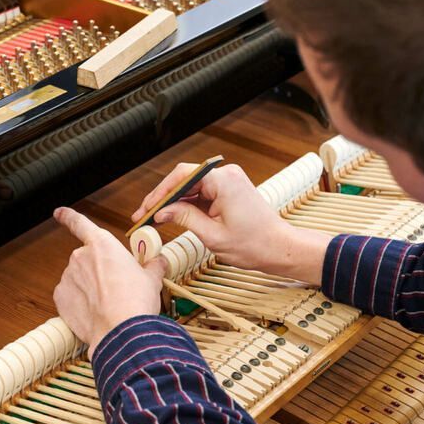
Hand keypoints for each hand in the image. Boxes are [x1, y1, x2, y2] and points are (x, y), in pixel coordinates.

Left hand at [53, 207, 165, 358]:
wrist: (121, 332)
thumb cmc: (136, 302)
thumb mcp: (151, 279)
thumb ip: (152, 266)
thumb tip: (158, 261)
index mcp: (102, 244)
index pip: (80, 223)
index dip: (68, 216)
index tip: (59, 212)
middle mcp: (80, 257)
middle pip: (87, 260)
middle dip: (98, 271)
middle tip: (116, 287)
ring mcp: (68, 277)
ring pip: (78, 280)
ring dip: (89, 288)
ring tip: (109, 304)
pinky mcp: (61, 298)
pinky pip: (70, 297)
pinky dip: (79, 303)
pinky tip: (95, 313)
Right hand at [132, 163, 330, 283]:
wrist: (279, 248)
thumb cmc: (254, 244)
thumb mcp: (213, 235)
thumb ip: (184, 218)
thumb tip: (162, 211)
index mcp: (224, 181)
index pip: (183, 176)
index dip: (161, 192)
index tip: (147, 207)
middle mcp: (226, 175)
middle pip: (184, 179)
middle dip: (163, 197)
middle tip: (144, 213)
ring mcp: (228, 181)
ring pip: (191, 186)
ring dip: (173, 201)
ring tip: (154, 217)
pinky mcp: (228, 189)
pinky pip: (201, 192)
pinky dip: (186, 204)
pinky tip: (171, 215)